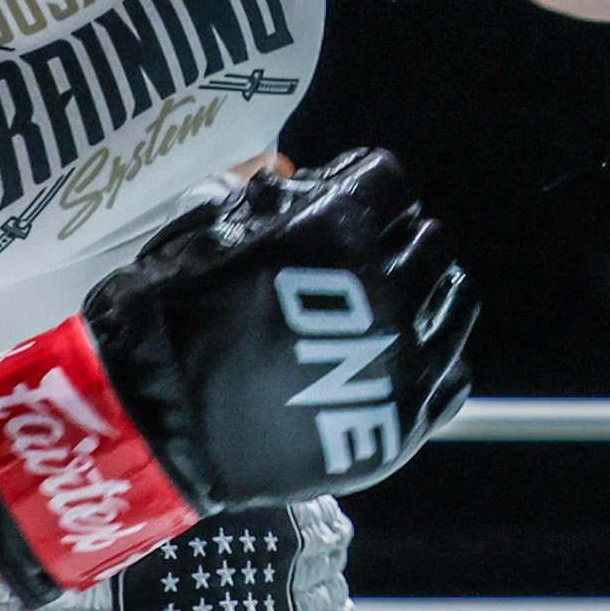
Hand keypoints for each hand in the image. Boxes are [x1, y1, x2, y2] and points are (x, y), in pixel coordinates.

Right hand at [0, 148, 473, 597]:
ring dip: (431, 291)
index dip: (368, 185)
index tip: (354, 196)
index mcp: (336, 231)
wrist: (153, 428)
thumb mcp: (210, 230)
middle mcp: (383, 291)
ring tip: (399, 301)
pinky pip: (454, 373)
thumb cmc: (170, 319)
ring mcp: (399, 362)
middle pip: (431, 241)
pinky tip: (406, 354)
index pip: (391, 183)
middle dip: (401, 237)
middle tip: (372, 252)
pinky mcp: (401, 422)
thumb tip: (304, 182)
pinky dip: (436, 356)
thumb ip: (273, 202)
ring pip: (456, 303)